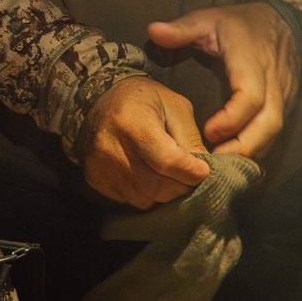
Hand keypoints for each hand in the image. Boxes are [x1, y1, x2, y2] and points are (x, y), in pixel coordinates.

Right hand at [78, 77, 212, 209]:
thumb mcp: (175, 106)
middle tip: (189, 173)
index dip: (191, 171)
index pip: (168, 161)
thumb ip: (190, 139)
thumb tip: (204, 172)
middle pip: (159, 185)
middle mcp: (111, 148)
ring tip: (169, 172)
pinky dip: (148, 194)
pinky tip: (149, 174)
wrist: (100, 100)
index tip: (204, 170)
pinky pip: (133, 201)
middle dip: (182, 184)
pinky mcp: (97, 180)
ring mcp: (101, 168)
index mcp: (132, 123)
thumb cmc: (144, 100)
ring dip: (166, 191)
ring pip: (148, 198)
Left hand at [146, 1, 300, 161]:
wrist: (284, 20)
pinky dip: (257, 146)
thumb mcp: (208, 19)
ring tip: (221, 165)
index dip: (231, 119)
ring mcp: (284, 94)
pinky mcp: (287, 104)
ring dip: (250, 152)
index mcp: (251, 61)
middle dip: (243, 148)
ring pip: (274, 132)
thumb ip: (181, 29)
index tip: (208, 131)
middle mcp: (273, 81)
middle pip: (268, 124)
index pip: (250, 96)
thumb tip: (152, 31)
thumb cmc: (239, 23)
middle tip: (214, 163)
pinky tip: (235, 156)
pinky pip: (275, 131)